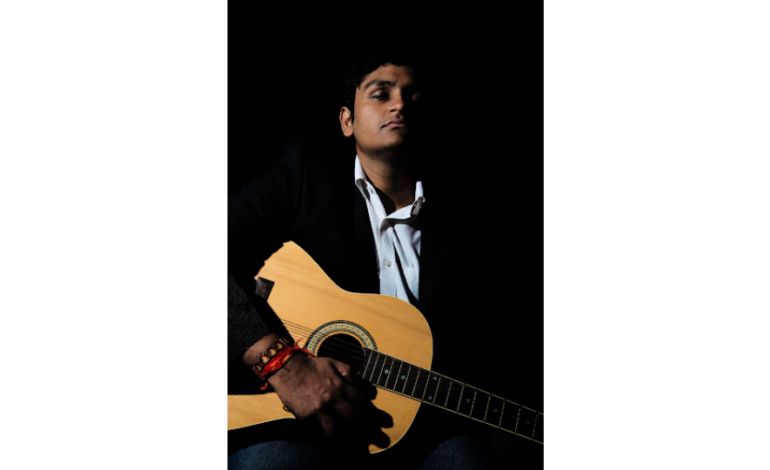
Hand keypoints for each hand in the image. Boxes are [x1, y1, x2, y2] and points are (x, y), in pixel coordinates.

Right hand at [268, 354, 391, 449]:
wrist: (288, 370)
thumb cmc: (311, 366)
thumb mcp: (332, 362)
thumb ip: (347, 371)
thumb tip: (355, 381)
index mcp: (339, 385)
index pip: (360, 399)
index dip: (360, 401)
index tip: (357, 402)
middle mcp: (331, 399)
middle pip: (352, 416)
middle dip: (353, 417)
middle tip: (349, 416)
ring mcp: (318, 409)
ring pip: (334, 429)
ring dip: (337, 429)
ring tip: (336, 428)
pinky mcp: (306, 416)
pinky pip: (316, 426)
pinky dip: (317, 424)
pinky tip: (316, 420)